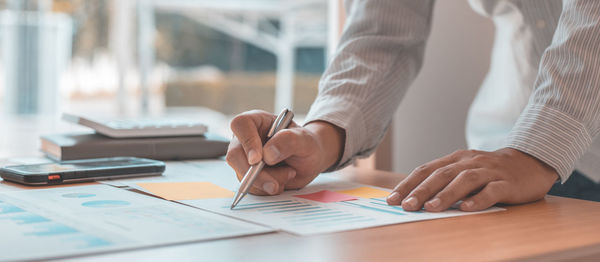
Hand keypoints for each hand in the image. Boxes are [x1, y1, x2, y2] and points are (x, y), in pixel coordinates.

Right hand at [226, 110, 344, 195]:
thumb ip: (288, 141)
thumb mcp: (304, 139)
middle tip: (275, 183)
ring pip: (243, 175)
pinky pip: (251, 187)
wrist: (310, 160)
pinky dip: (268, 189)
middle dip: (256, 174)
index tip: (258, 159)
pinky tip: (282, 180)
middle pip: (235, 155)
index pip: (240, 125)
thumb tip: (267, 155)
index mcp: (256, 122)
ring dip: (268, 181)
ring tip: (289, 173)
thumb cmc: (306, 144)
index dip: (247, 142)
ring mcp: (245, 158)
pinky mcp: (249, 175)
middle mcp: (246, 139)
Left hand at [386, 148, 557, 211]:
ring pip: (465, 180)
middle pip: (441, 174)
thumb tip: (414, 199)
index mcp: (455, 159)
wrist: (530, 162)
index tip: (392, 199)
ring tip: (431, 208)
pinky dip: (478, 199)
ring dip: (446, 194)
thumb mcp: (464, 171)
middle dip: (421, 190)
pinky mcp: (507, 183)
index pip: (426, 170)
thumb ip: (443, 181)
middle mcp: (470, 162)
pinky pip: (492, 191)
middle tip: (407, 206)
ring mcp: (489, 171)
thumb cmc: (490, 172)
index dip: (408, 184)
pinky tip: (466, 208)